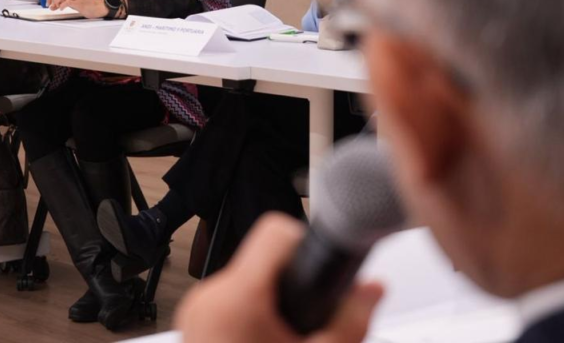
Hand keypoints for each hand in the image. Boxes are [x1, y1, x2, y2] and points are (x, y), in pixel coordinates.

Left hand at [46, 0, 108, 17]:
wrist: (97, 6)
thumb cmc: (84, 3)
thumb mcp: (71, 0)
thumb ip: (61, 2)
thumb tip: (51, 6)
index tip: (48, 3)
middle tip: (50, 6)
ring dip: (56, 2)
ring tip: (55, 7)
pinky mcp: (79, 2)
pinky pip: (67, 2)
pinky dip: (62, 5)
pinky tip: (61, 9)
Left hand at [176, 213, 382, 342]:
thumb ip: (351, 320)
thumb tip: (374, 288)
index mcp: (237, 300)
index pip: (275, 232)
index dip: (306, 245)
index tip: (319, 269)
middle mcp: (207, 299)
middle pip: (262, 262)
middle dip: (291, 288)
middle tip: (308, 325)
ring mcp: (193, 314)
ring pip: (245, 283)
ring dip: (270, 305)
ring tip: (285, 341)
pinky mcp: (189, 328)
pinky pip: (227, 304)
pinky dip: (251, 319)